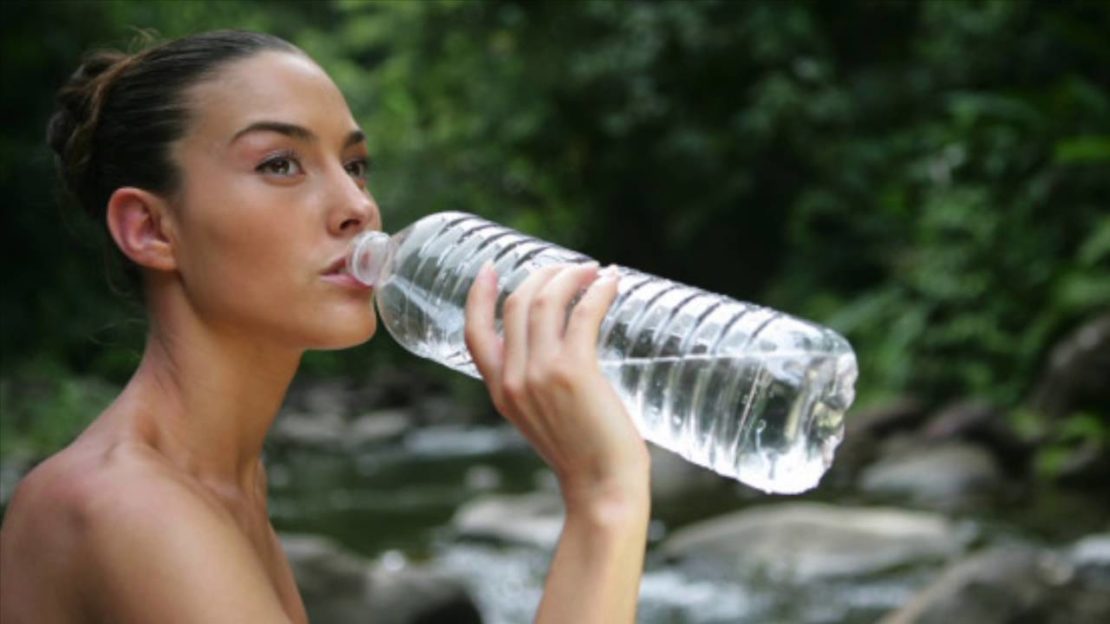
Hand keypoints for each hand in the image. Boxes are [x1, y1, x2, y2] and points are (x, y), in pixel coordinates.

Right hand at [464, 262, 649, 507]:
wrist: (602, 489)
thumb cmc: (585, 458)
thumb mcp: (544, 420)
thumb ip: (540, 388)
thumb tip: (566, 351)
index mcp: (500, 392)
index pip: (474, 333)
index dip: (480, 296)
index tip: (493, 269)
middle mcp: (514, 379)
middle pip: (516, 304)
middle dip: (543, 276)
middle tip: (571, 269)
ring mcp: (541, 373)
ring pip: (546, 300)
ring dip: (571, 276)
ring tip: (594, 271)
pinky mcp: (575, 371)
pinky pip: (584, 312)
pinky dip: (599, 291)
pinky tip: (613, 281)